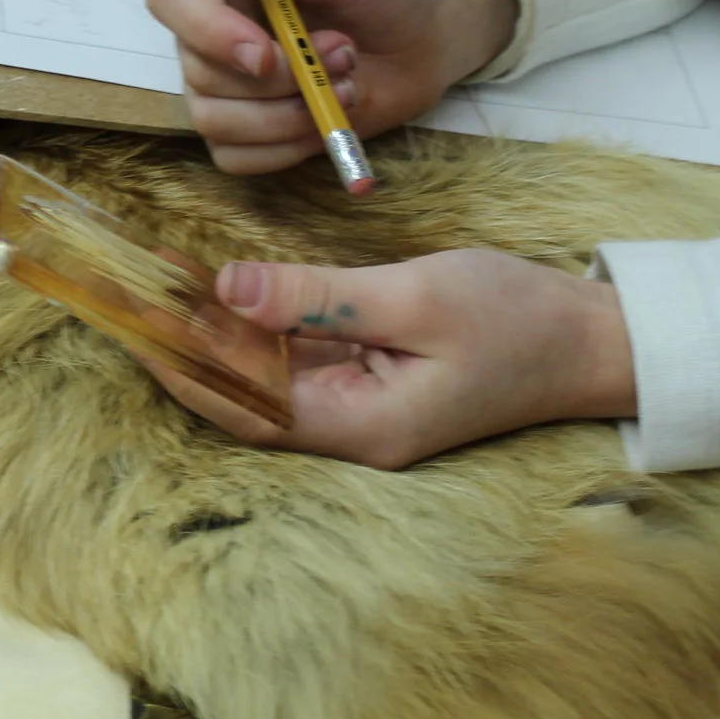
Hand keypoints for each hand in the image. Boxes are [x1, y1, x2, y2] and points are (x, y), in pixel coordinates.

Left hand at [140, 250, 636, 467]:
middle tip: (123, 296)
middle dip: (181, 350)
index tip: (129, 318)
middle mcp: (354, 432)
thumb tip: (227, 289)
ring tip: (156, 286)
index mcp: (363, 426)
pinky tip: (223, 293)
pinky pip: (298, 363)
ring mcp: (364, 411)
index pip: (243, 403)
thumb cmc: (519, 319)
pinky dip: (257, 330)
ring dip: (213, 337)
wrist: (596, 342)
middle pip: (243, 398)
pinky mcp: (374, 385)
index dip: (179, 363)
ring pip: (266, 380)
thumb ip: (317, 295)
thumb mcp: (415, 295)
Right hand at [143, 0, 515, 174]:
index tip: (262, 53)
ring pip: (215, 121)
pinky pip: (237, 157)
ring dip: (290, 114)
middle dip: (281, 77)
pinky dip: (287, 146)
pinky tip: (328, 116)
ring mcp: (223, 79)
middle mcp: (207, 23)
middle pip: (198, 71)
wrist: (426, 31)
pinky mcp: (247, 126)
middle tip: (344, 52)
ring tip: (347, 82)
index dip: (206, 31)